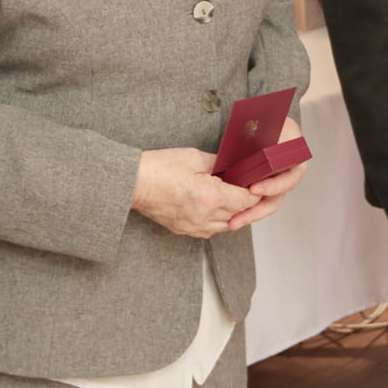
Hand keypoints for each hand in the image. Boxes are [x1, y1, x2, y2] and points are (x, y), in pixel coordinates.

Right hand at [131, 147, 260, 238]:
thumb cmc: (159, 168)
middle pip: (238, 214)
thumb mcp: (194, 157)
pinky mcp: (183, 230)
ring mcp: (193, 226)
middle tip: (243, 186)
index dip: (254, 192)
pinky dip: (216, 221)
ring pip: (225, 225)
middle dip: (244, 201)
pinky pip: (209, 230)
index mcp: (210, 197)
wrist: (133, 183)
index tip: (254, 183)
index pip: (246, 201)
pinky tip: (213, 207)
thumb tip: (234, 165)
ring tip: (229, 196)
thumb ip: (219, 162)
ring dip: (231, 213)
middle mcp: (204, 216)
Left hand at [225, 117, 308, 231]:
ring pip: (266, 204)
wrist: (269, 120)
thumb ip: (268, 133)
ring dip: (250, 215)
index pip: (288, 179)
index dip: (273, 186)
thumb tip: (255, 137)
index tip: (254, 189)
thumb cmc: (273, 122)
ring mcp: (276, 183)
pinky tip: (232, 216)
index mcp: (295, 160)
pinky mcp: (263, 187)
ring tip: (233, 223)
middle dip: (257, 210)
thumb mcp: (274, 125)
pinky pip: (257, 202)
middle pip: (276, 198)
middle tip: (239, 216)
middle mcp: (288, 175)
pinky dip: (245, 209)